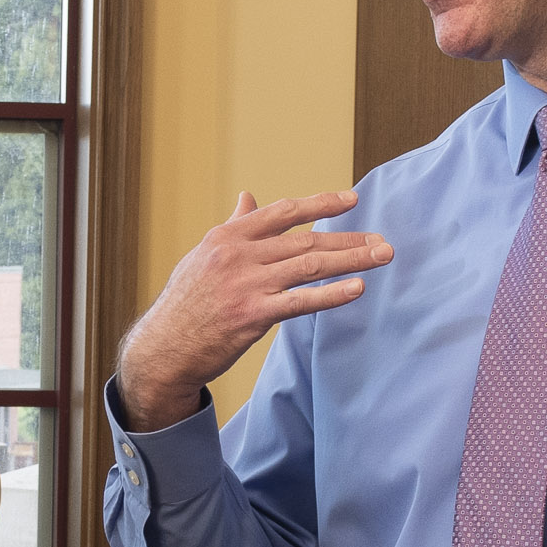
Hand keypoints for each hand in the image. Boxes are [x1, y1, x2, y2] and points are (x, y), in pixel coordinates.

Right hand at [111, 191, 395, 430]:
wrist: (163, 348)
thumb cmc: (185, 303)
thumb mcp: (204, 256)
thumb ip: (234, 227)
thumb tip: (249, 198)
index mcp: (228, 236)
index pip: (284, 212)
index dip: (321, 204)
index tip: (352, 200)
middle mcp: (238, 255)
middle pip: (305, 240)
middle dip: (349, 239)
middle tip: (383, 241)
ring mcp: (246, 284)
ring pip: (309, 265)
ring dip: (351, 260)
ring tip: (382, 257)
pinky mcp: (252, 315)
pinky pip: (301, 301)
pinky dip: (331, 293)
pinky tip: (357, 288)